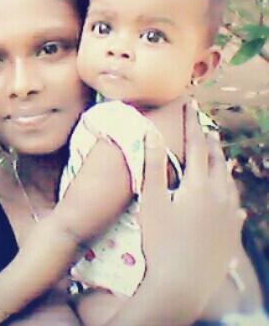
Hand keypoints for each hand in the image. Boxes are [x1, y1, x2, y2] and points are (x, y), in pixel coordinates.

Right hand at [139, 103, 244, 319]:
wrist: (183, 283)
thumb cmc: (160, 240)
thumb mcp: (151, 201)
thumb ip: (152, 166)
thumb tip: (151, 133)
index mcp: (198, 185)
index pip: (196, 146)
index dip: (192, 124)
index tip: (191, 104)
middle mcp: (220, 196)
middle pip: (217, 161)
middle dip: (210, 142)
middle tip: (205, 127)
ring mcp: (229, 216)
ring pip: (229, 182)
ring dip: (223, 165)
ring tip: (219, 156)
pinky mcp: (233, 234)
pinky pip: (235, 207)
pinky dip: (231, 195)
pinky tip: (233, 202)